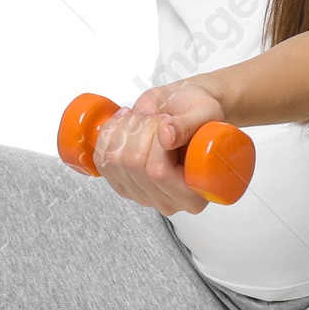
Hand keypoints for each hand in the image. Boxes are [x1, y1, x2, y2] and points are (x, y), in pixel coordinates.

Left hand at [92, 82, 226, 215]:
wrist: (186, 109)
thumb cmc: (201, 113)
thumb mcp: (206, 112)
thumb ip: (189, 125)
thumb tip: (167, 136)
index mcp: (196, 192)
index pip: (158, 172)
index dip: (155, 142)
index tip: (166, 120)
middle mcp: (169, 200)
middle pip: (134, 165)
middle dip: (141, 129)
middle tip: (159, 117)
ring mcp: (143, 195)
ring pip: (114, 161)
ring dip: (125, 129)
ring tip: (144, 118)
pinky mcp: (124, 185)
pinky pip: (102, 161)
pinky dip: (108, 135)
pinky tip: (124, 123)